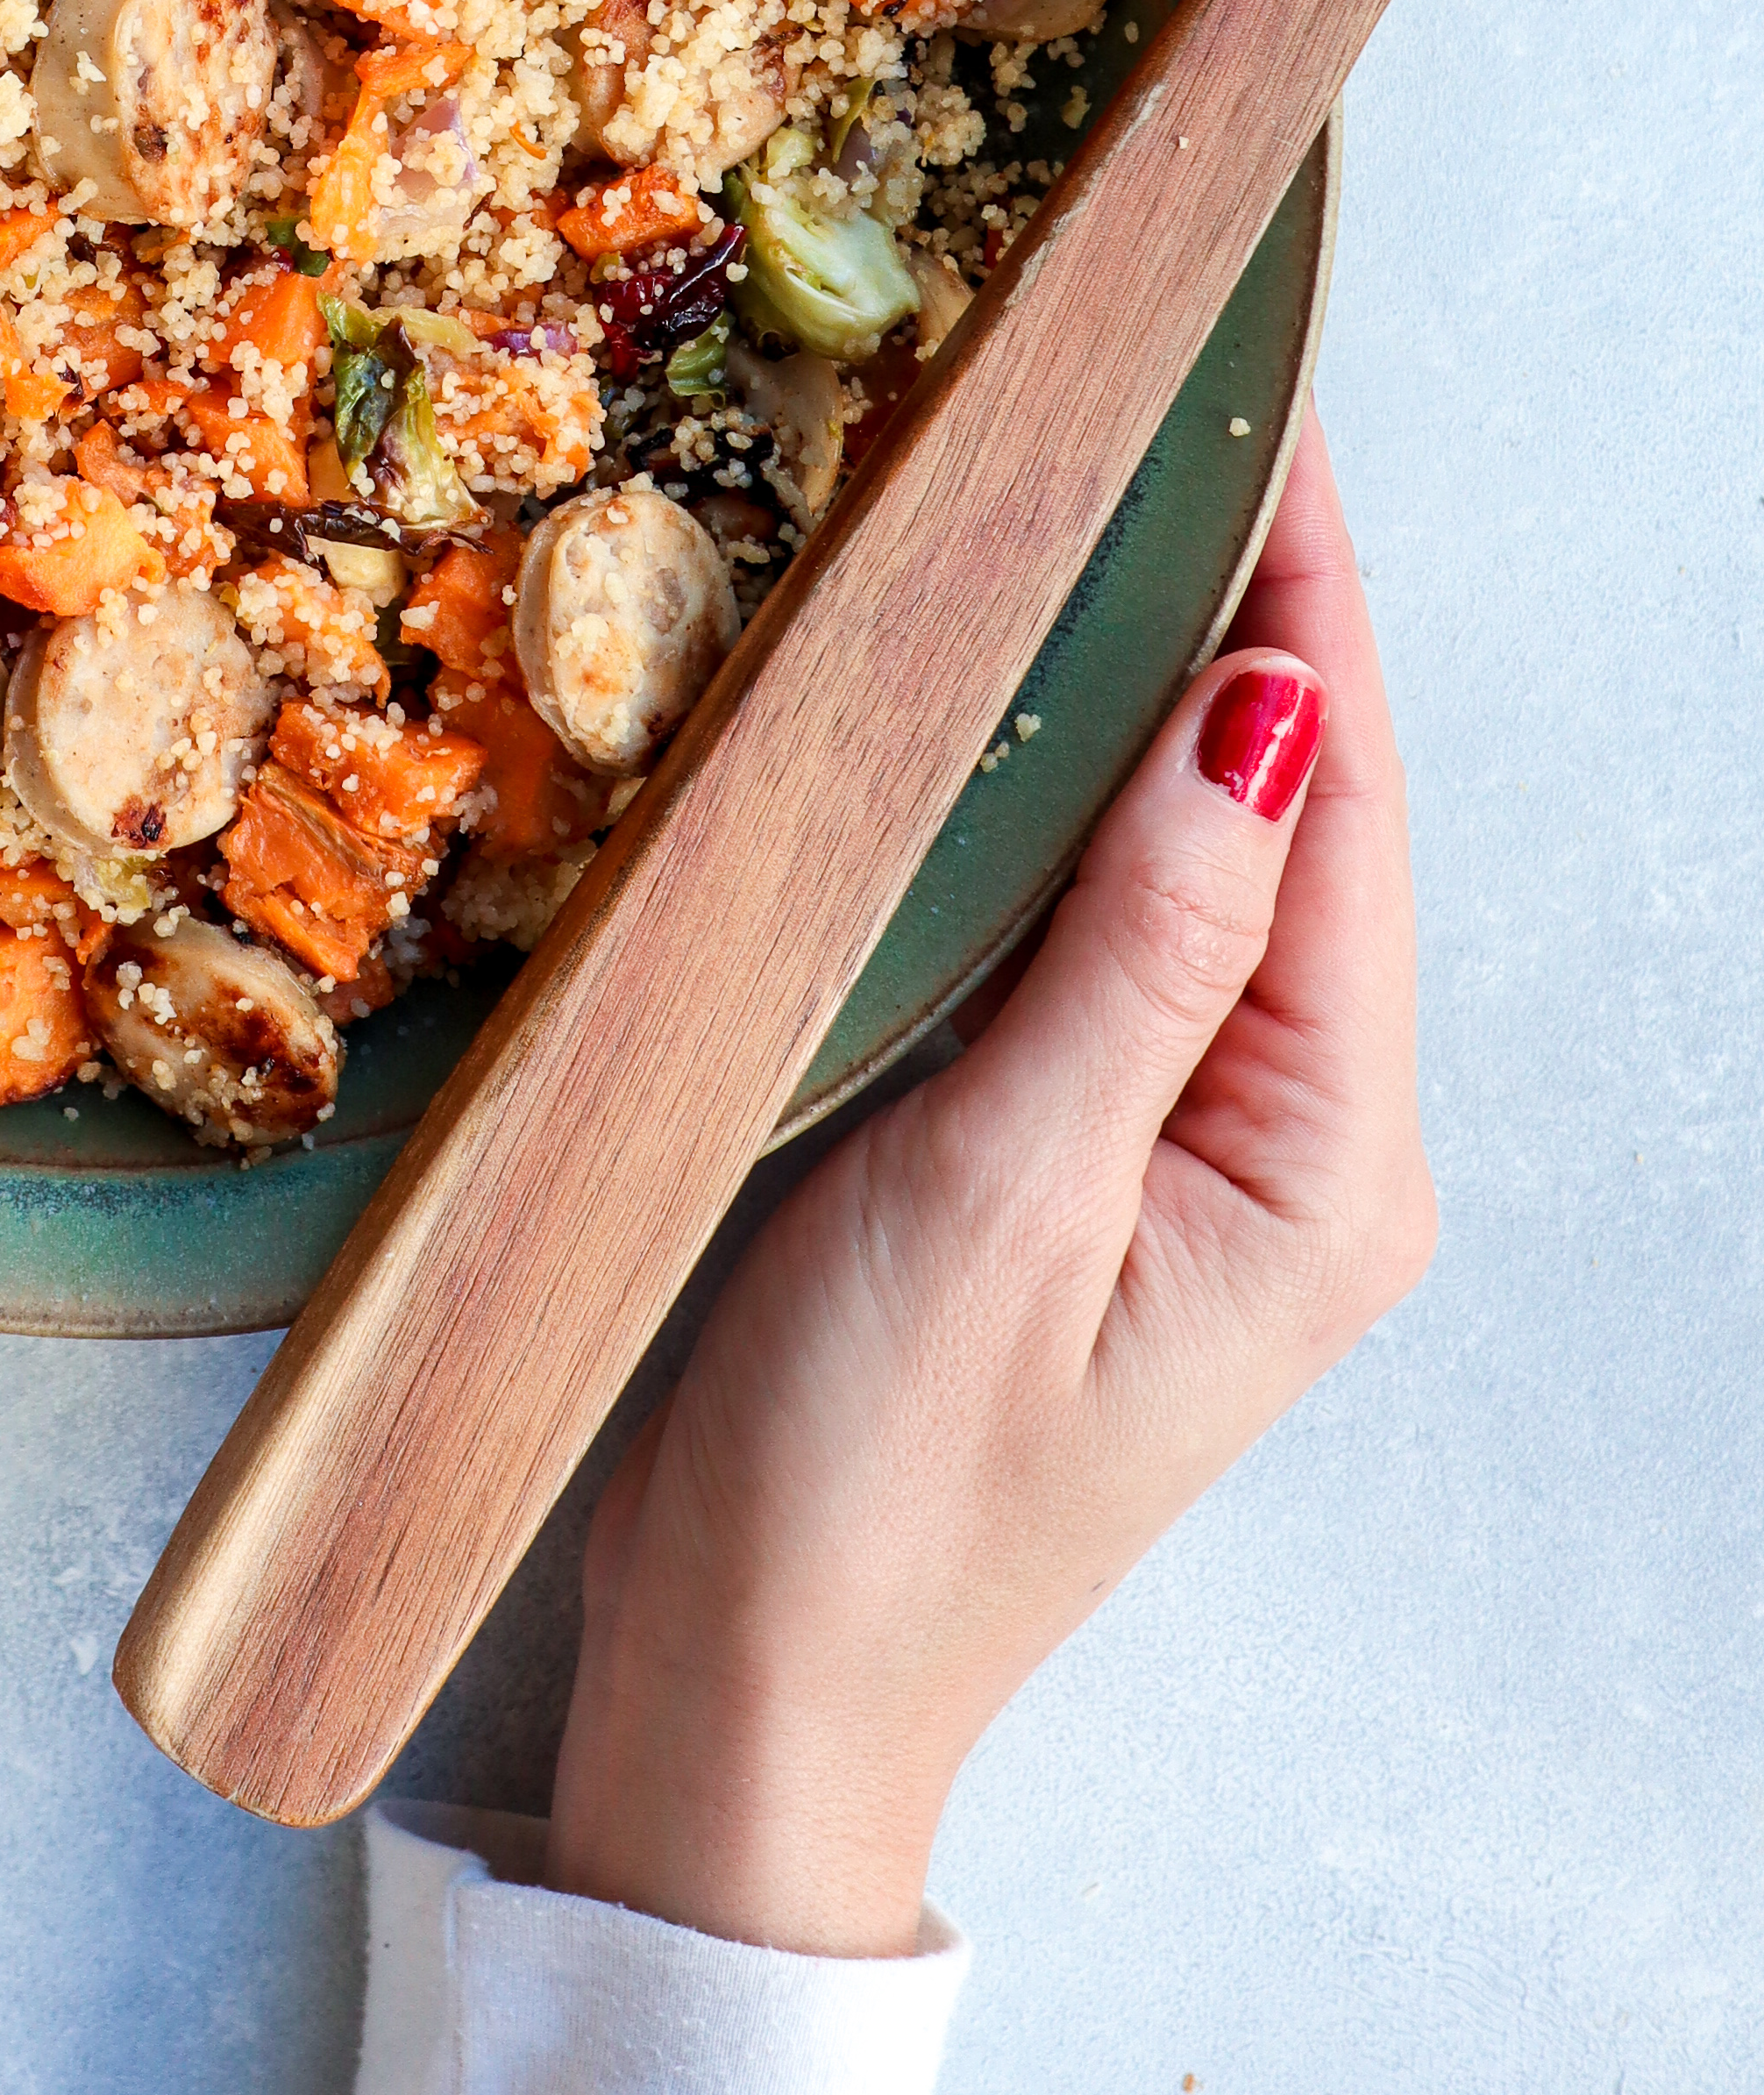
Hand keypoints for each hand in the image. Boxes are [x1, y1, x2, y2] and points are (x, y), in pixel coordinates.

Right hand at [546, 425, 1432, 1955]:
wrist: (750, 1706)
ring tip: (1095, 487)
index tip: (1260, 395)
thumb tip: (1269, 708)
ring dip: (1159, 684)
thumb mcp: (1003, 1192)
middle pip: (1304, 815)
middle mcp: (1299, 1151)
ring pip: (1206, 856)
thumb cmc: (862, 1490)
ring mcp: (1197, 1158)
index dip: (1308, 589)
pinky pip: (1118, 926)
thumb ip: (1142, 945)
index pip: (1345, 804)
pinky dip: (1081, 792)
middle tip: (1165, 388)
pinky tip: (1011, 698)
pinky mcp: (1086, 1159)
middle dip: (1248, 604)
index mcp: (1324, 1164)